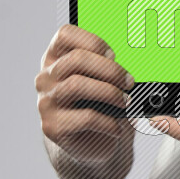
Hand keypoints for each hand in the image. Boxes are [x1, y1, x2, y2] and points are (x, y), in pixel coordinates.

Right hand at [35, 24, 136, 163]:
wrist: (85, 143)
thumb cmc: (96, 105)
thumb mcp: (100, 81)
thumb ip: (107, 67)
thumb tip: (133, 63)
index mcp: (55, 59)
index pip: (65, 35)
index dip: (93, 41)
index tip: (114, 55)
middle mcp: (46, 77)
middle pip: (76, 59)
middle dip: (110, 69)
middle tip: (129, 81)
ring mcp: (46, 102)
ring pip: (77, 85)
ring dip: (110, 92)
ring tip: (126, 101)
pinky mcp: (53, 126)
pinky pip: (85, 117)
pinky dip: (108, 121)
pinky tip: (117, 126)